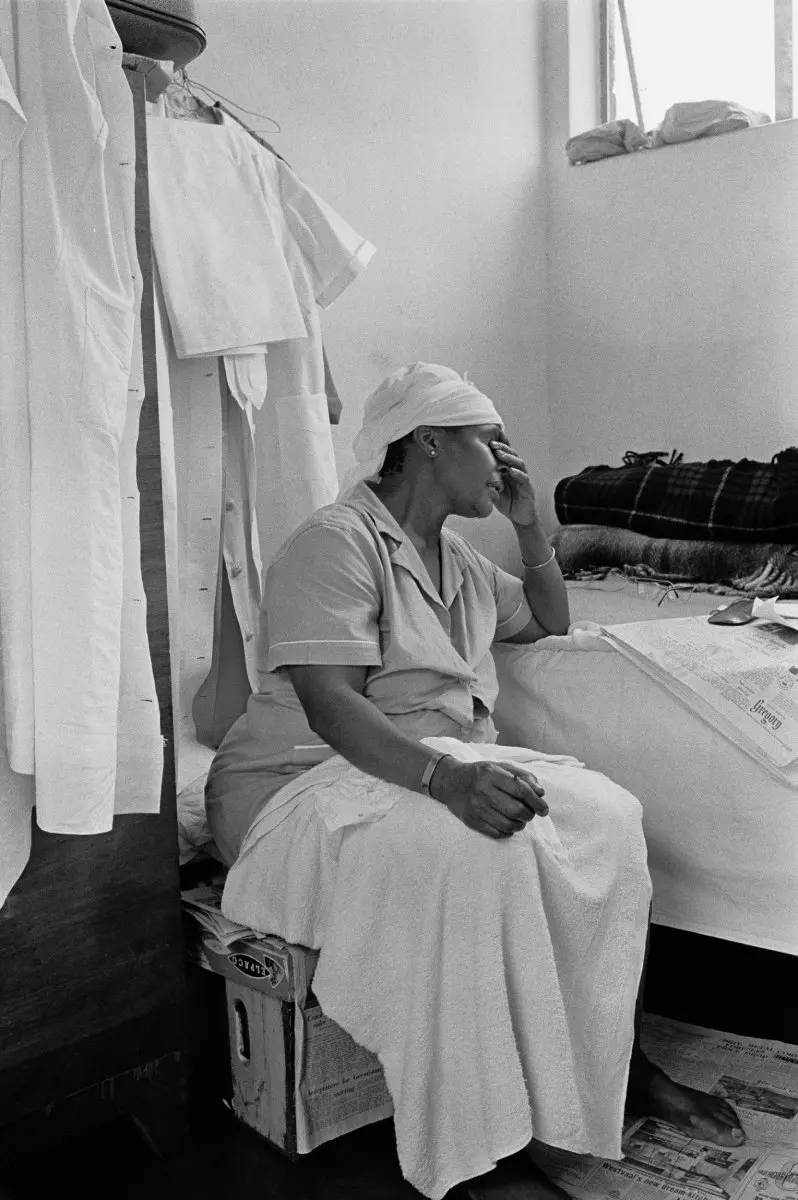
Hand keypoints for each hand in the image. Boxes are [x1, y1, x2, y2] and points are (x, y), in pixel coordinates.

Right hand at [430, 757, 547, 838]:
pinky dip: (507, 832)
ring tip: (520, 820)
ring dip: (520, 825)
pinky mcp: (471, 821)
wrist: (450, 782)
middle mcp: (483, 791)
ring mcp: (476, 808)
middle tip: (530, 814)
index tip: (544, 809)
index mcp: (492, 774)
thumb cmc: (480, 774)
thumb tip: (541, 793)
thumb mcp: (500, 767)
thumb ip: (522, 776)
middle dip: (529, 815)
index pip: (521, 790)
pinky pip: (497, 833)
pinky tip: (508, 825)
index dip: (536, 801)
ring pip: (508, 825)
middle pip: (516, 810)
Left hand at [489, 436, 538, 526]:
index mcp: (508, 470)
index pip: (505, 454)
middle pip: (512, 455)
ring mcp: (523, 479)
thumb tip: (470, 475)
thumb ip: (486, 482)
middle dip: (502, 448)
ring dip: (509, 458)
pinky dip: (518, 474)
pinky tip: (511, 471)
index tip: (486, 441)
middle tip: (492, 444)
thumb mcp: (493, 490)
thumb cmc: (506, 502)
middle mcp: (517, 471)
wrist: (520, 518)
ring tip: (499, 454)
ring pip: (519, 464)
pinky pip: (524, 479)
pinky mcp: (528, 488)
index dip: (498, 447)